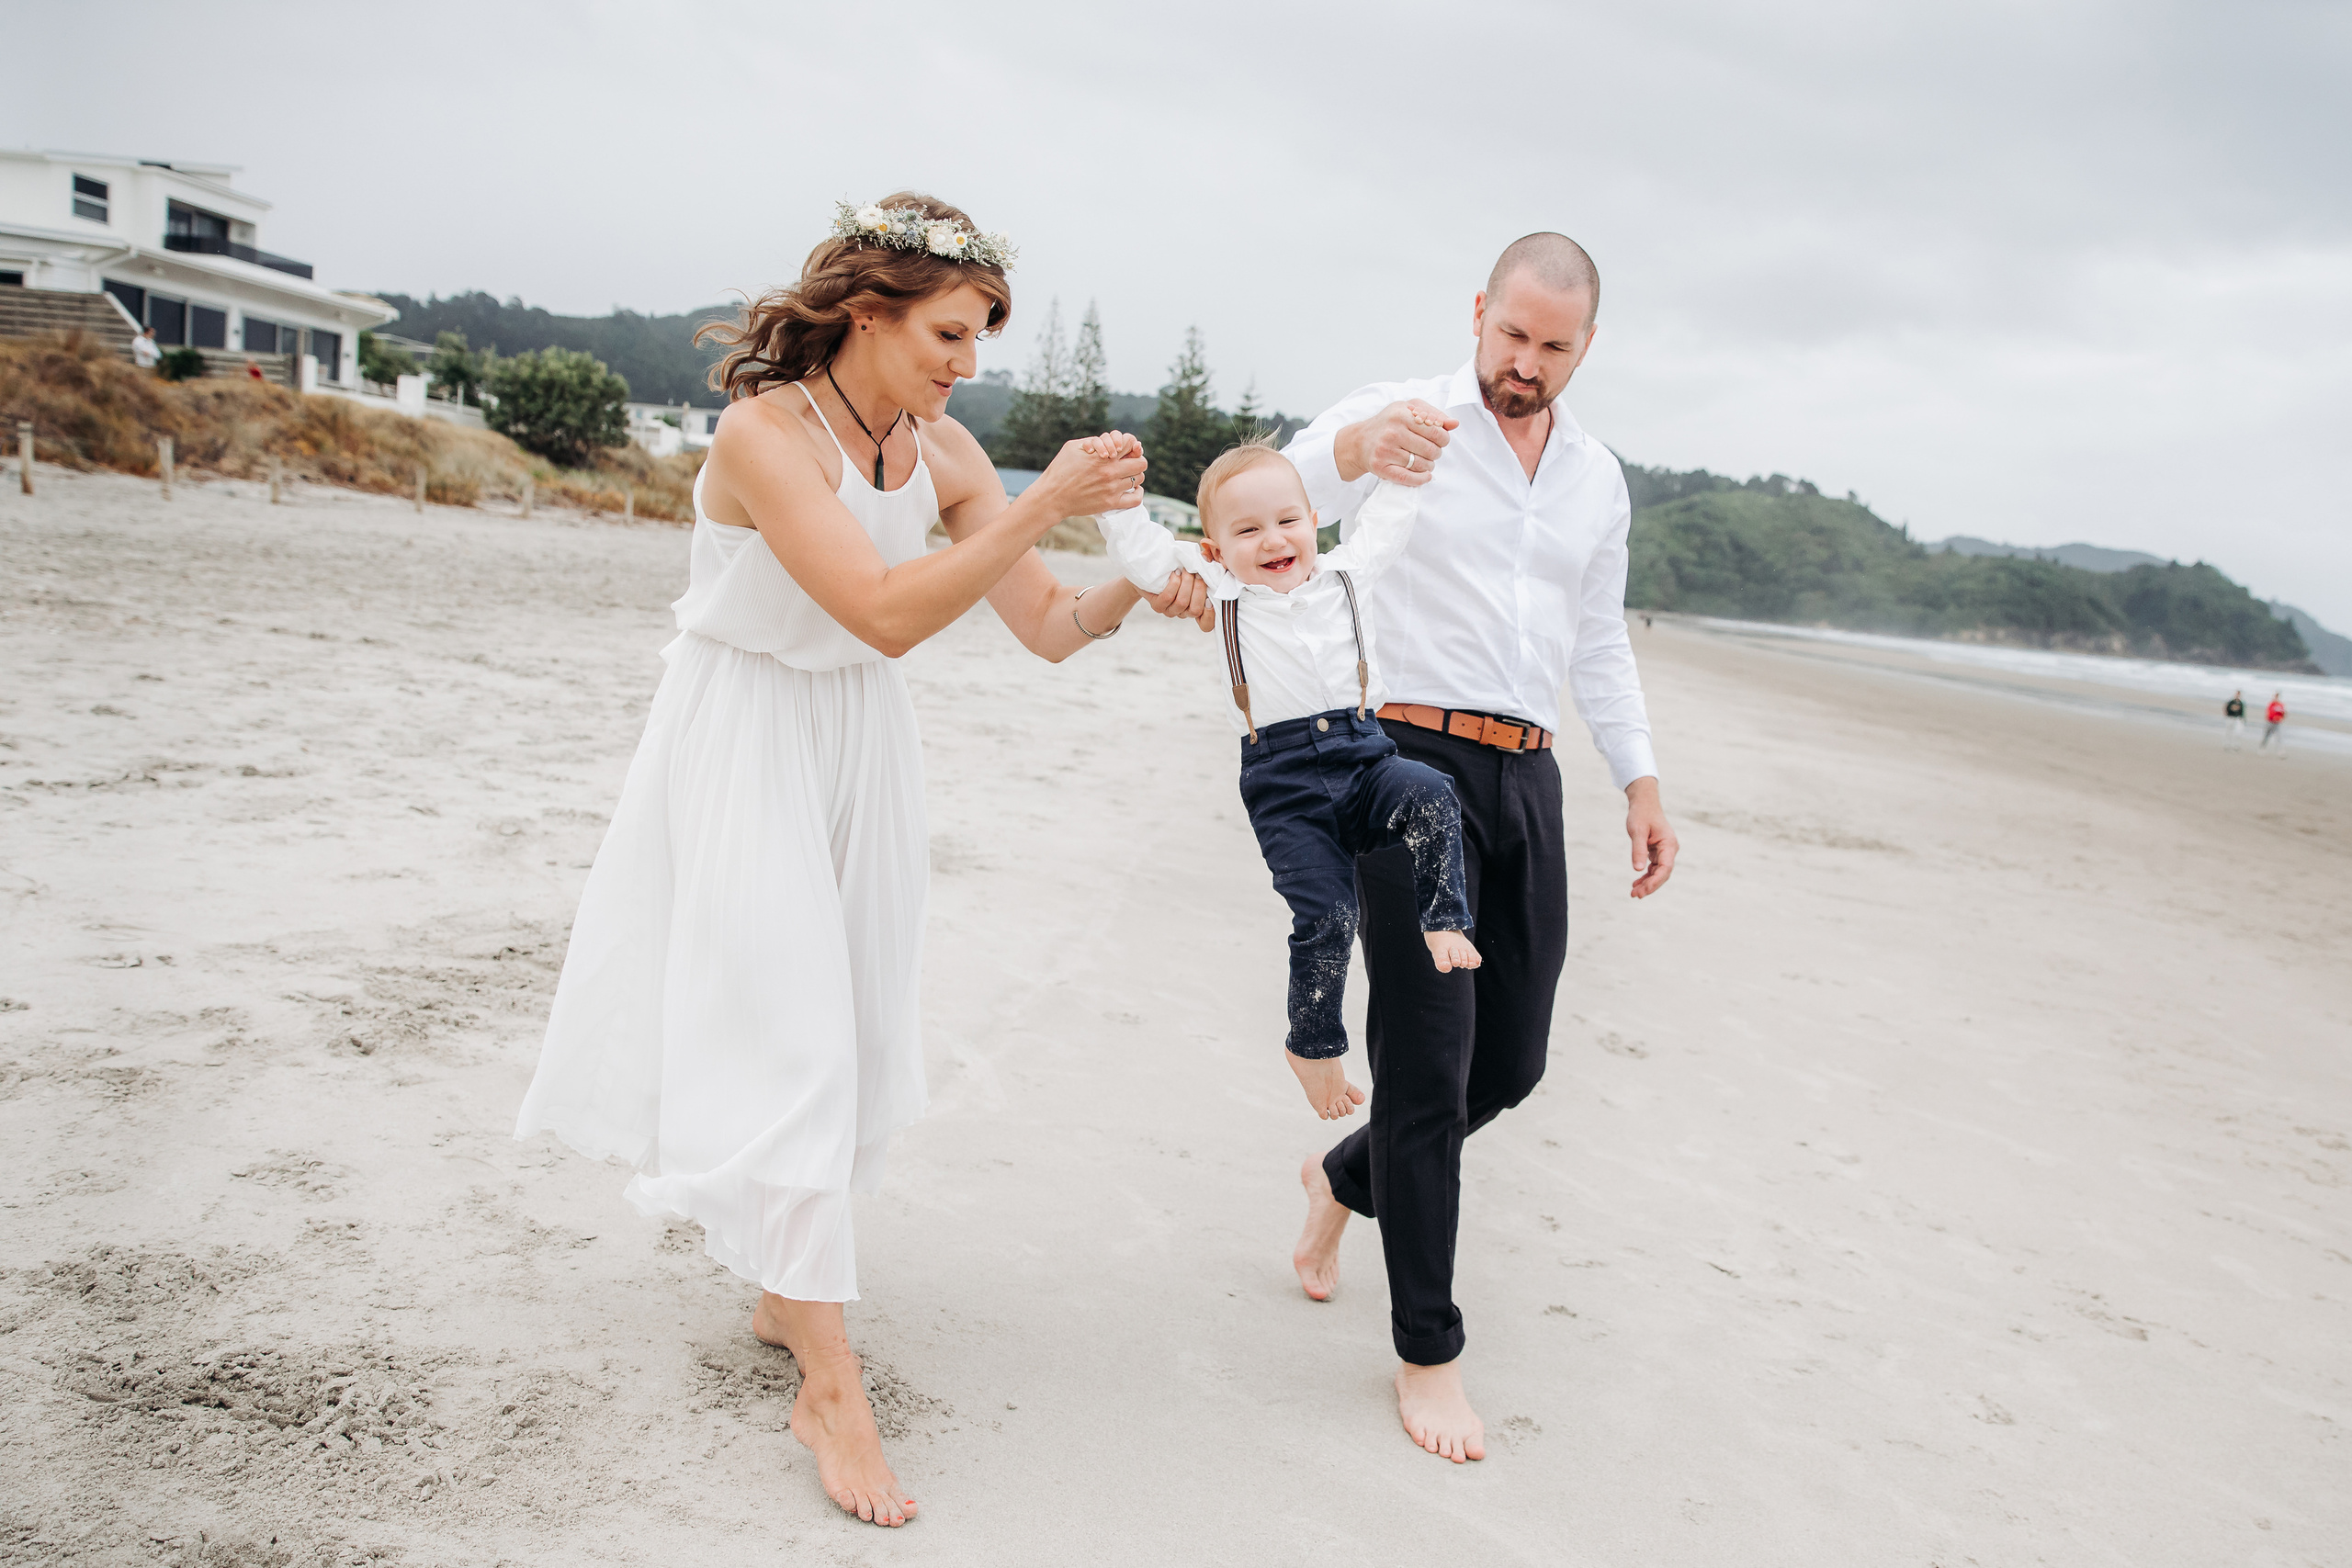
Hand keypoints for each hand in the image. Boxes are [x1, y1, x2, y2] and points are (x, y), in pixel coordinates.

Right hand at [1035, 430, 1148, 519]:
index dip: (1130, 444)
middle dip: (1135, 460)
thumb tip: (1107, 441)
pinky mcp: (1110, 503)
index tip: (1124, 449)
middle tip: (1128, 463)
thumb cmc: (1060, 469)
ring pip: (1139, 479)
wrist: (1052, 496)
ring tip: (1126, 476)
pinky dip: (1138, 493)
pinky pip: (1136, 499)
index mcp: (1103, 455)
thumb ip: (1093, 441)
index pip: (1131, 443)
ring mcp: (1112, 488)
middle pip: (1141, 462)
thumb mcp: (1073, 447)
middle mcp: (1110, 471)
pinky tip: (1132, 489)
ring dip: (1135, 476)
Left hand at [1145, 569, 1214, 630]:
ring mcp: (1170, 611)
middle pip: (1196, 610)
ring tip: (1185, 570)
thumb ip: (1206, 569)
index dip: (1210, 616)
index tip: (1209, 600)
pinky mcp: (1158, 606)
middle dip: (1199, 589)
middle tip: (1197, 573)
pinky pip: (1168, 598)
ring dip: (1186, 583)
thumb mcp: (1196, 569)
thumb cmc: (1180, 569)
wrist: (1154, 570)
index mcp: (1196, 607)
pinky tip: (1175, 574)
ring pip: (1182, 602)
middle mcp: (1184, 613)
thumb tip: (1208, 561)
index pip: (1206, 624)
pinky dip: (1174, 584)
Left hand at [1287, 1051, 1365, 1119]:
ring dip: (1338, 1112)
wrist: (1318, 1070)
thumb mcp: (1344, 1083)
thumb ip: (1354, 1092)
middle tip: (1341, 1099)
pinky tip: (1328, 1106)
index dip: (1350, 1105)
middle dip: (1346, 1108)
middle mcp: (1334, 1100)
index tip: (1347, 1097)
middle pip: (1344, 1112)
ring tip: (1335, 1103)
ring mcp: (1326, 1103)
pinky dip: (1328, 1114)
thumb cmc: (1330, 1073)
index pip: (1349, 1106)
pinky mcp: (1318, 1105)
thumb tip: (1363, 1100)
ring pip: (1335, 1116)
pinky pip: (1324, 1116)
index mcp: (1340, 1094)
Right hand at [1340, 399, 1456, 486]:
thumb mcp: (1408, 409)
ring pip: (1422, 465)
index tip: (1439, 440)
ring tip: (1422, 460)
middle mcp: (1392, 432)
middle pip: (1431, 450)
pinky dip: (1421, 479)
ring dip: (1428, 466)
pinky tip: (1424, 475)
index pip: (1437, 431)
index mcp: (1401, 414)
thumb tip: (1454, 424)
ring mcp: (1385, 451)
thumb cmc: (1388, 423)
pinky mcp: (1381, 467)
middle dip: (1436, 453)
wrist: (1359, 441)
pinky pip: (1408, 478)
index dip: (1443, 438)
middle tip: (1430, 451)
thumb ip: (1433, 414)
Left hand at [1626, 777, 1677, 898]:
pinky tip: (1636, 883)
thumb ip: (1638, 850)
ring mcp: (1665, 851)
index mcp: (1669, 844)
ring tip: (1634, 893)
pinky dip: (1646, 876)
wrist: (1644, 803)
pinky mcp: (1658, 852)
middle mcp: (1670, 849)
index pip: (1666, 868)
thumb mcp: (1637, 831)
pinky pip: (1654, 868)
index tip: (1643, 891)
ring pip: (1658, 872)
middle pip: (1663, 873)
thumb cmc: (1641, 814)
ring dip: (1647, 883)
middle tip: (1635, 895)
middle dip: (1650, 886)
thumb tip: (1638, 870)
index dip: (1655, 881)